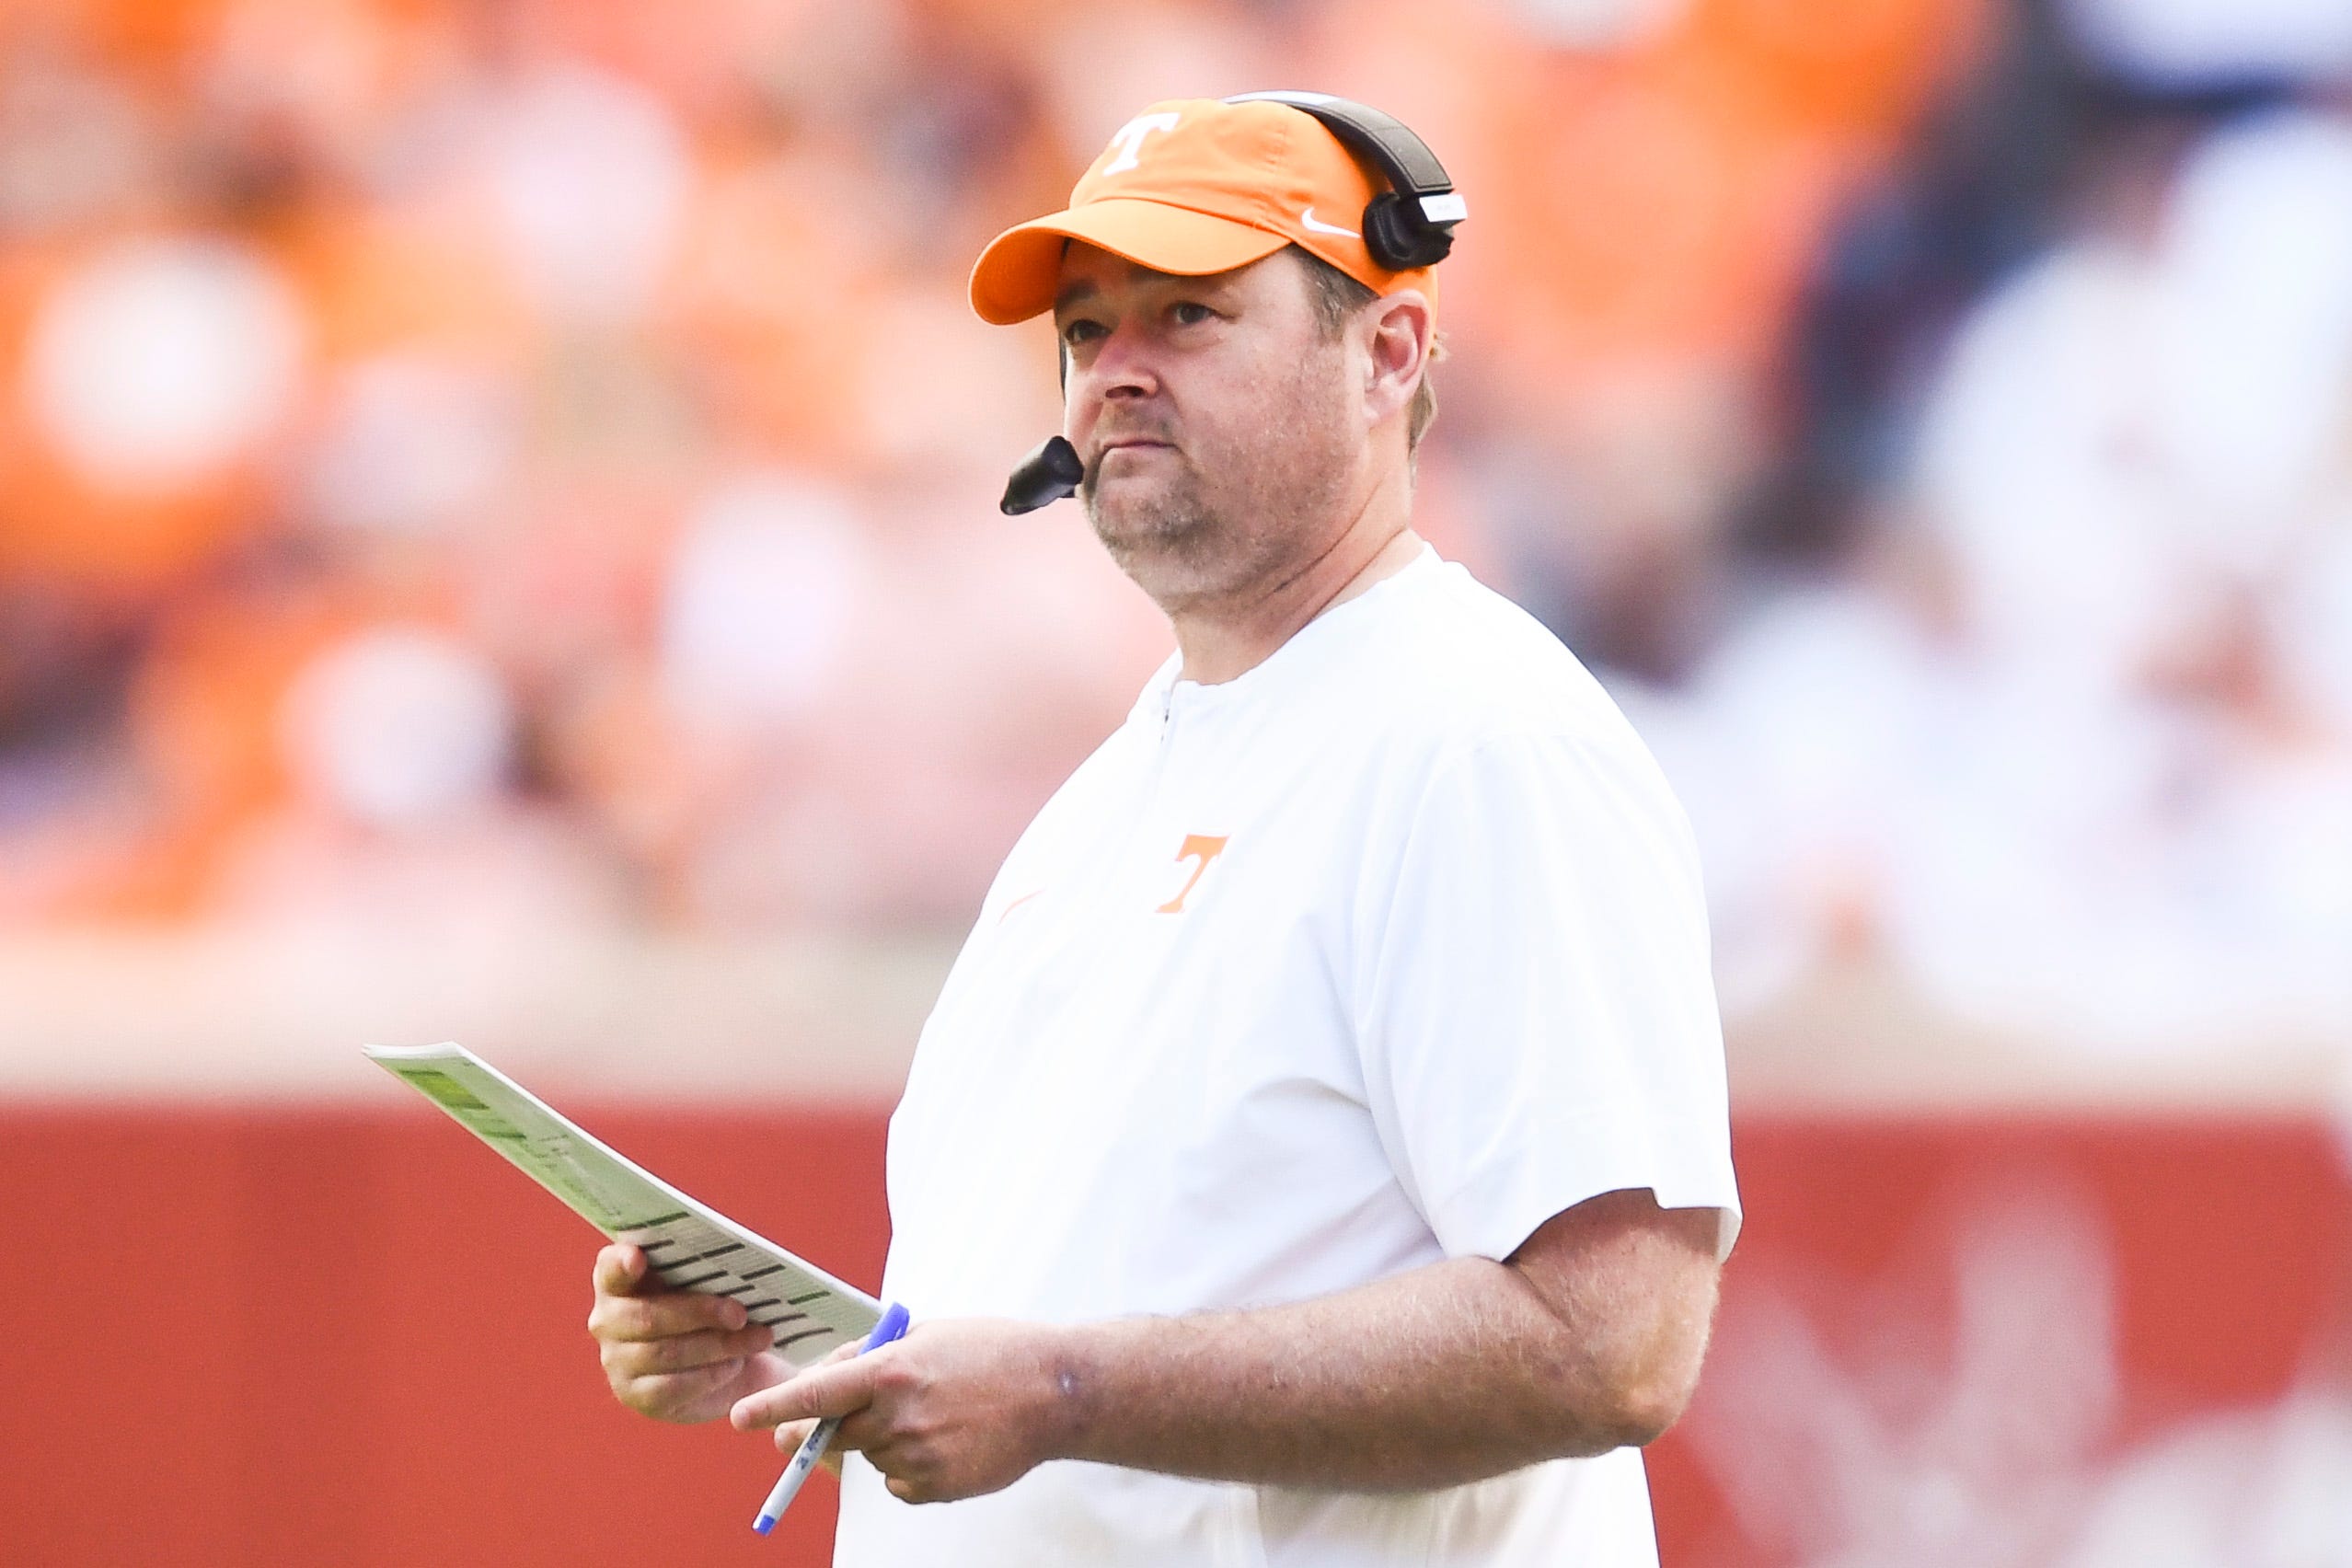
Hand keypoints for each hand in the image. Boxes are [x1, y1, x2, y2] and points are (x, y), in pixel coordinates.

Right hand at [587, 1243, 787, 1422]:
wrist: (724, 1361)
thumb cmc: (711, 1307)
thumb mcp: (706, 1281)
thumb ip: (702, 1267)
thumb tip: (731, 1261)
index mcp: (618, 1280)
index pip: (611, 1268)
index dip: (621, 1263)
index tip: (638, 1258)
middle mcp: (606, 1320)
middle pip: (648, 1316)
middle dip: (700, 1312)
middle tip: (741, 1314)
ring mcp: (616, 1361)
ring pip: (667, 1352)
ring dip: (718, 1345)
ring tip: (756, 1338)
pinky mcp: (635, 1395)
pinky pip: (672, 1387)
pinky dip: (710, 1375)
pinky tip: (735, 1365)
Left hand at [729, 1318, 1069, 1502]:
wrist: (1053, 1392)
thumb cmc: (990, 1352)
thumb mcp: (927, 1334)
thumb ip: (873, 1355)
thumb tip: (828, 1378)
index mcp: (892, 1370)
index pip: (816, 1394)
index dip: (772, 1408)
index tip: (740, 1418)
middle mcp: (898, 1416)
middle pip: (829, 1436)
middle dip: (808, 1435)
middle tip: (800, 1432)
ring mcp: (917, 1456)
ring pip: (868, 1454)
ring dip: (878, 1439)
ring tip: (929, 1414)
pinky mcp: (935, 1486)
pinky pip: (896, 1481)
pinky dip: (906, 1466)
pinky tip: (942, 1441)